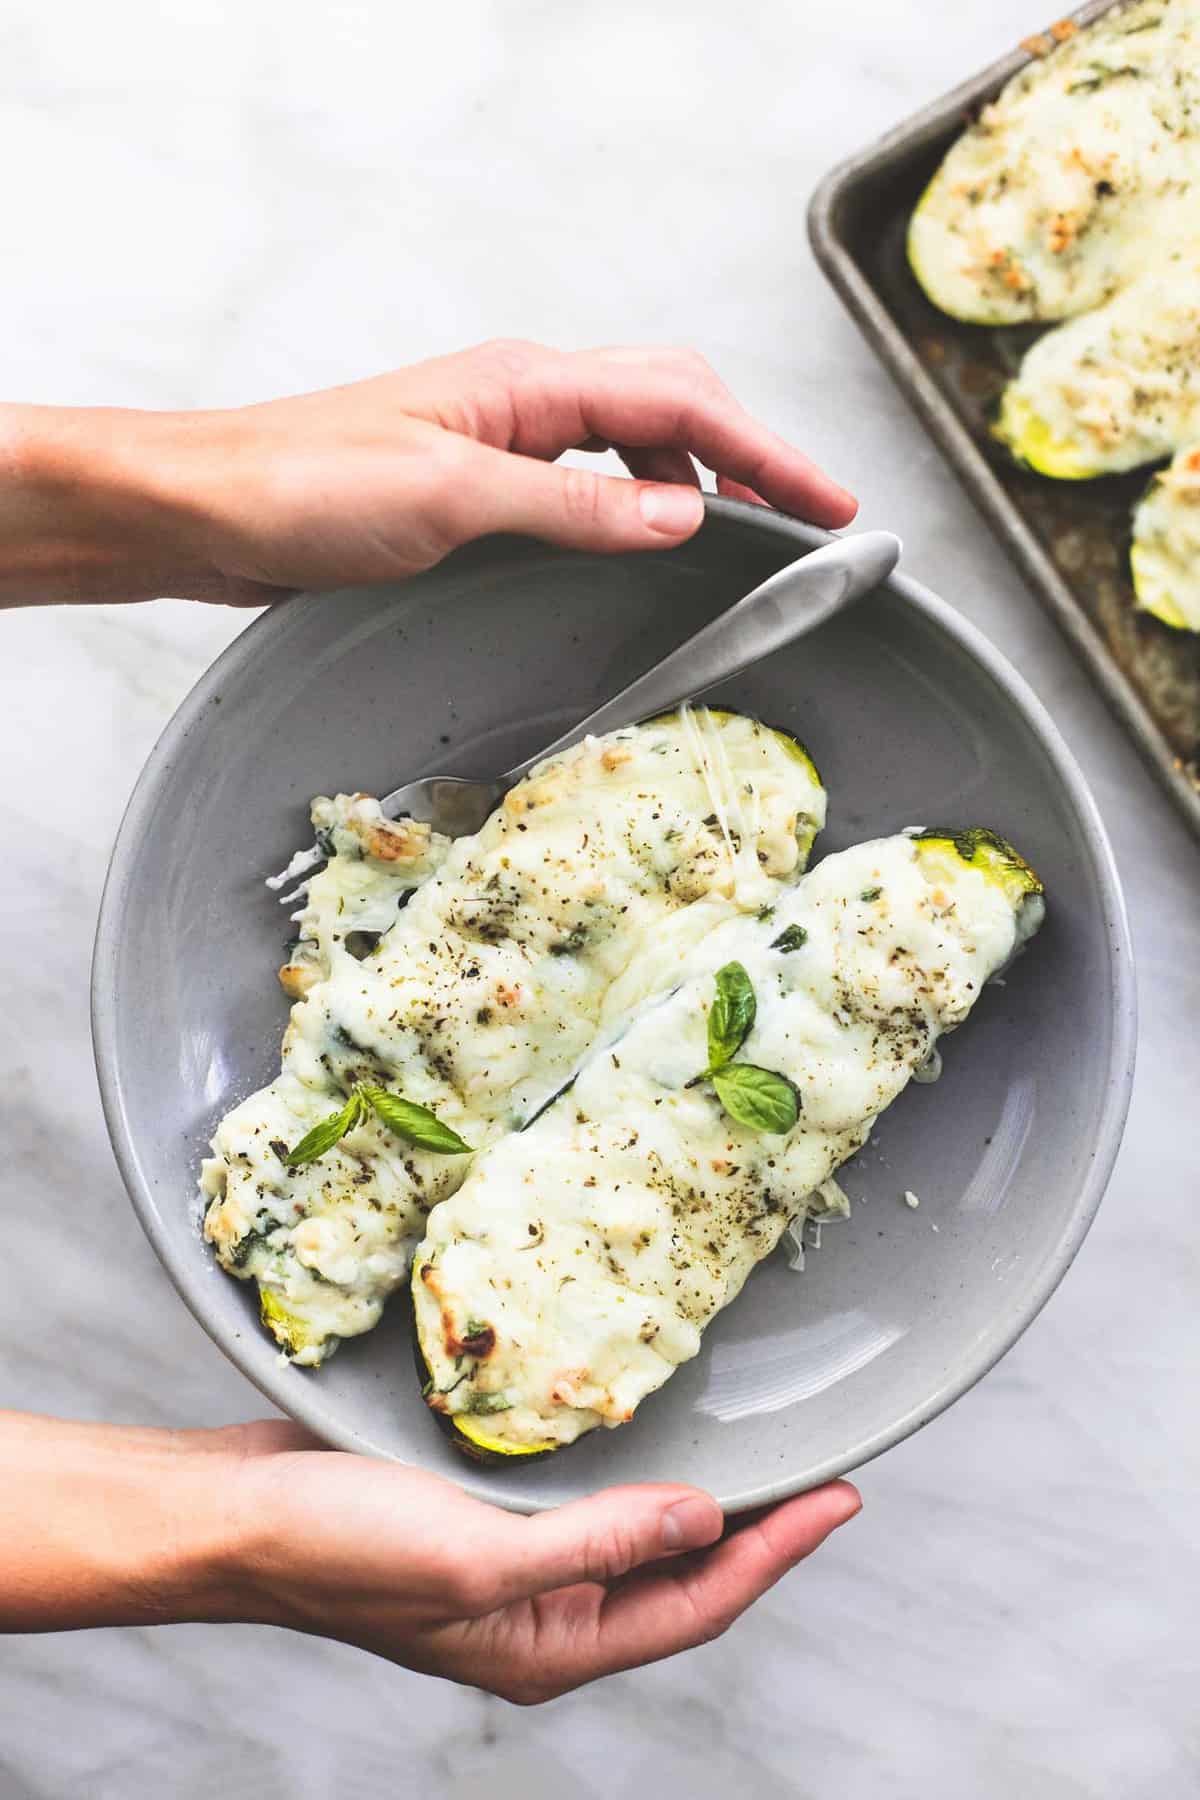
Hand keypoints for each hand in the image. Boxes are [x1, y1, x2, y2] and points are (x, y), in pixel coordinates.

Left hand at [0, 340, 855, 606]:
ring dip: (698, 480)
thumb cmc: (305, 488)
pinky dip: (638, 506)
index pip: (681, 405)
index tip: (833, 502)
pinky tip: (645, 545)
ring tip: (747, 539)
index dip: (767, 454)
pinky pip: (588, 482)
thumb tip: (685, 515)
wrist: (207, 510)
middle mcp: (522, 402)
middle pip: (673, 404)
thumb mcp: (453, 499)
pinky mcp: (476, 486)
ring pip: (633, 441)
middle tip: (810, 520)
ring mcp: (500, 440)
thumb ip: (575, 508)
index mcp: (527, 386)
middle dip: (751, 455)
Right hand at [1, 1412, 859, 1699]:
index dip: (776, 1551)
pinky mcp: (482, 1510)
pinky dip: (627, 1462)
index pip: (697, 1601)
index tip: (842, 1498)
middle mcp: (542, 1611)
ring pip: (634, 1530)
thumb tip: (703, 1519)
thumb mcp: (478, 1557)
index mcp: (548, 1646)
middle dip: (753, 1526)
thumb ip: (598, 1545)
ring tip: (758, 1447)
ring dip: (693, 1491)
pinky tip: (645, 1422)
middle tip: (821, 1469)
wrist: (237, 1510)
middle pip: (678, 1571)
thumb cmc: (340, 1546)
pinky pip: (583, 1493)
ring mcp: (512, 1561)